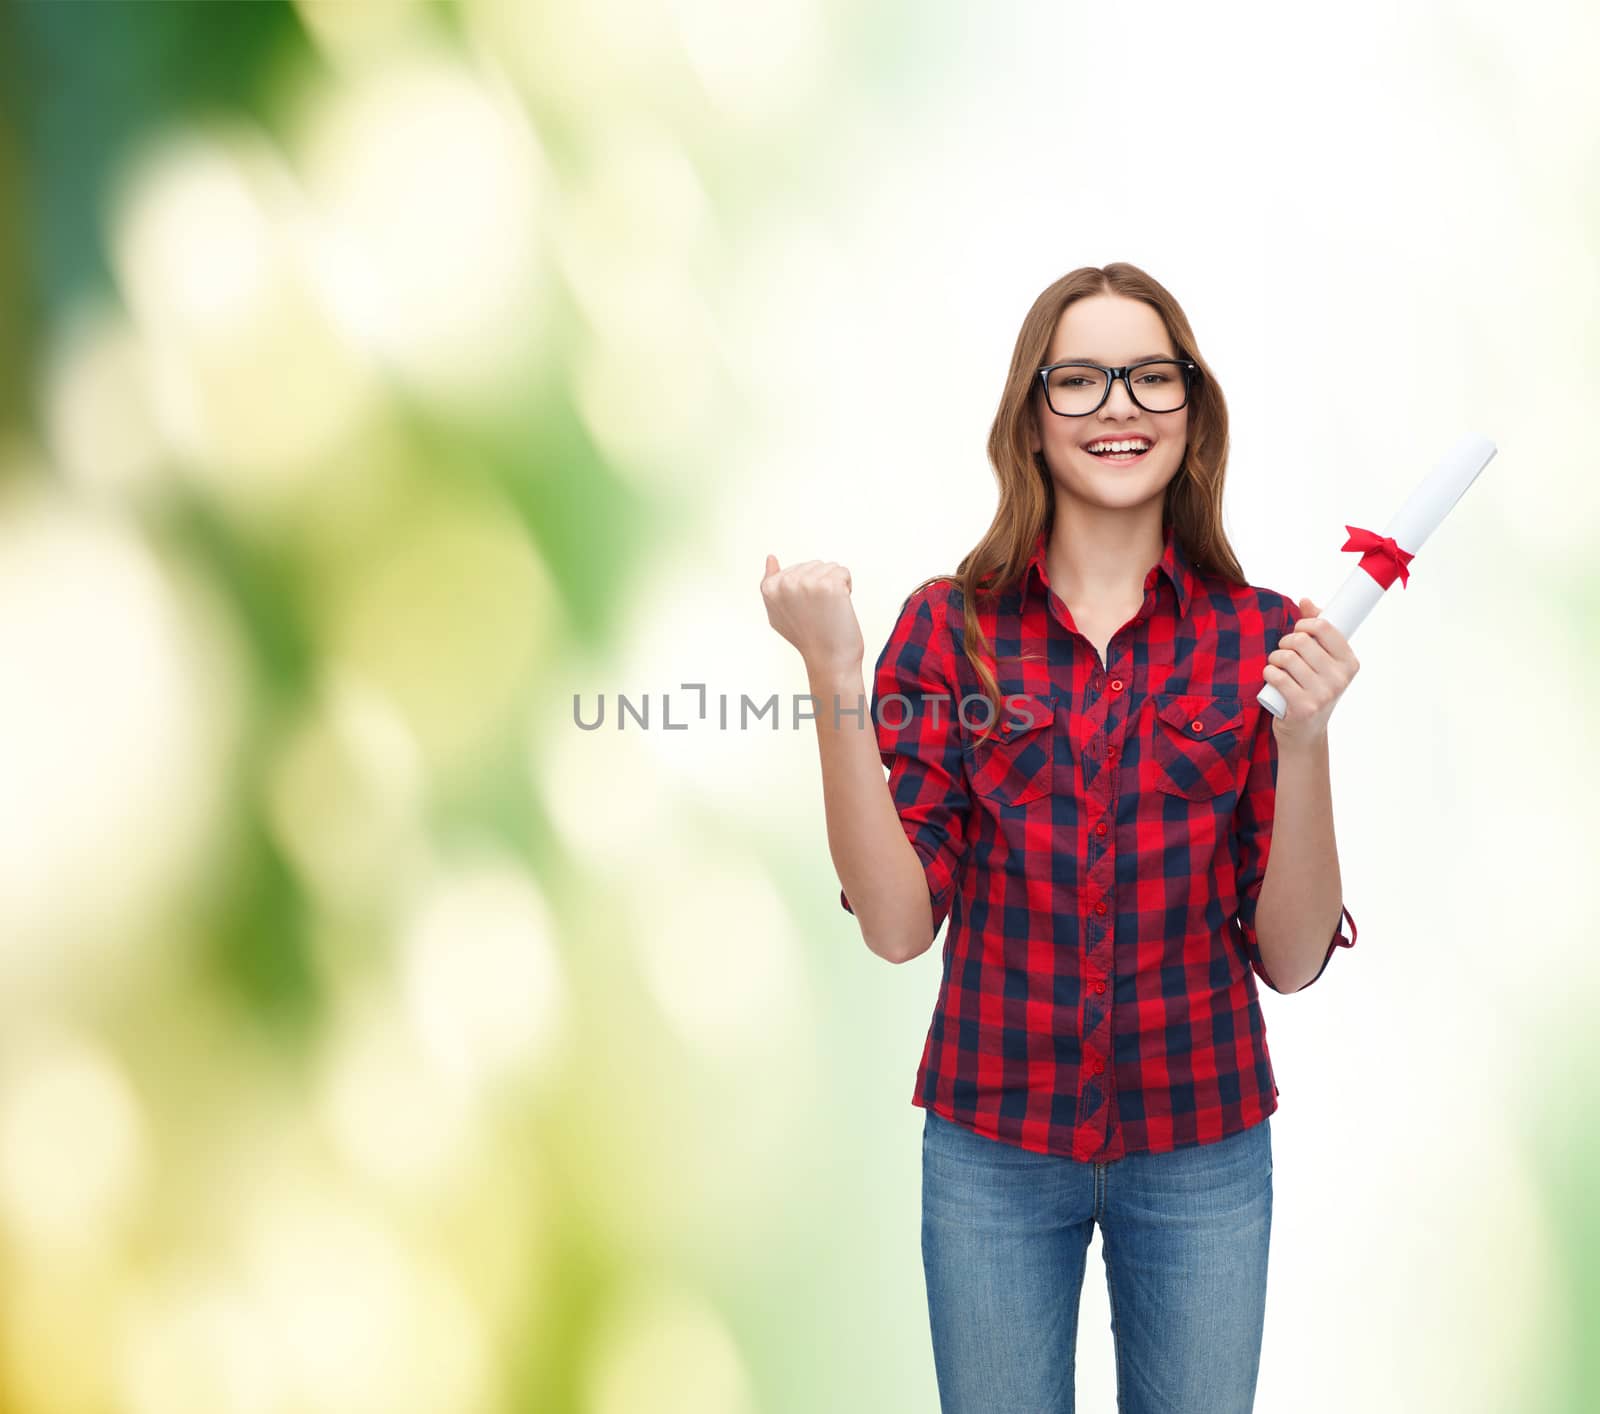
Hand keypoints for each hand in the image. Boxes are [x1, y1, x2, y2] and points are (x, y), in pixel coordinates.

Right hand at [761, 554, 863, 677]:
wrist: (829, 659)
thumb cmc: (806, 637)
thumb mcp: (778, 612)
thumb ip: (771, 584)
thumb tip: (771, 557)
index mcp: (769, 588)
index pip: (796, 569)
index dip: (805, 588)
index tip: (804, 610)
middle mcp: (785, 583)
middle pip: (813, 565)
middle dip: (821, 584)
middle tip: (818, 611)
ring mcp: (807, 583)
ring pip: (829, 567)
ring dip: (834, 585)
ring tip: (828, 609)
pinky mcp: (829, 585)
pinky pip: (843, 572)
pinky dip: (847, 587)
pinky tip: (839, 607)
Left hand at [1263, 596, 1359, 752]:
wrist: (1305, 732)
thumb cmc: (1312, 689)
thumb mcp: (1322, 661)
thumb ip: (1316, 630)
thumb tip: (1305, 601)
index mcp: (1349, 662)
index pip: (1324, 626)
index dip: (1304, 623)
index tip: (1297, 630)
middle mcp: (1340, 678)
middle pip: (1301, 640)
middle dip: (1285, 642)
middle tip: (1283, 653)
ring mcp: (1323, 694)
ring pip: (1286, 657)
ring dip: (1274, 658)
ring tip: (1276, 666)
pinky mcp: (1303, 707)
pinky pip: (1276, 676)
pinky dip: (1268, 673)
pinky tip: (1271, 677)